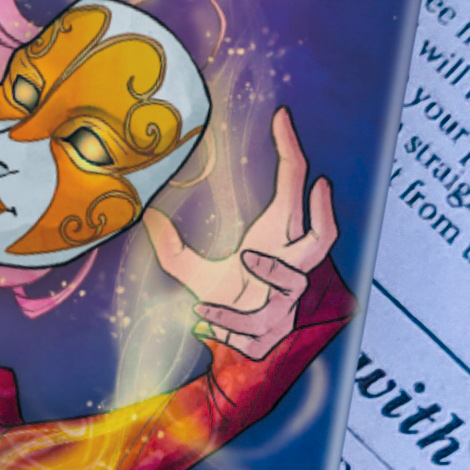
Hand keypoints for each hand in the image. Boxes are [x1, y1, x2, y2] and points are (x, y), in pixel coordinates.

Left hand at [145, 108, 338, 360]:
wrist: (236, 353)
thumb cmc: (227, 303)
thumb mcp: (194, 273)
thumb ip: (171, 247)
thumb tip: (145, 216)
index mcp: (276, 242)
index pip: (291, 189)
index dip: (290, 151)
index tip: (280, 116)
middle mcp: (291, 269)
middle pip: (324, 236)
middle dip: (323, 211)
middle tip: (318, 184)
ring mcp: (287, 302)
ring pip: (299, 277)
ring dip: (275, 268)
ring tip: (247, 258)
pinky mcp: (274, 332)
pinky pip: (253, 321)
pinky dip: (226, 316)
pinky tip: (201, 314)